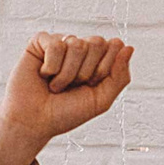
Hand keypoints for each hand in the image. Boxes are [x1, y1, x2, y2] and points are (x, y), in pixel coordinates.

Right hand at [0, 33, 135, 164]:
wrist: (34, 122)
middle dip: (86, 71)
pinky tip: (44, 75)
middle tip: (72, 86)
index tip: (90, 86)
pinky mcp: (40, 42)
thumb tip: (128, 47)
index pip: (114, 46)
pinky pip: (55, 44)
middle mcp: (80, 49)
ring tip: (56, 85)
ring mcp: (61, 43)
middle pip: (97, 42)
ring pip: (76, 44)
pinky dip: (51, 66)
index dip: (104, 70)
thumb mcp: (100, 100)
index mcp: (97, 60)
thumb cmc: (65, 113)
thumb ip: (119, 76)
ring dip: (67, 73)